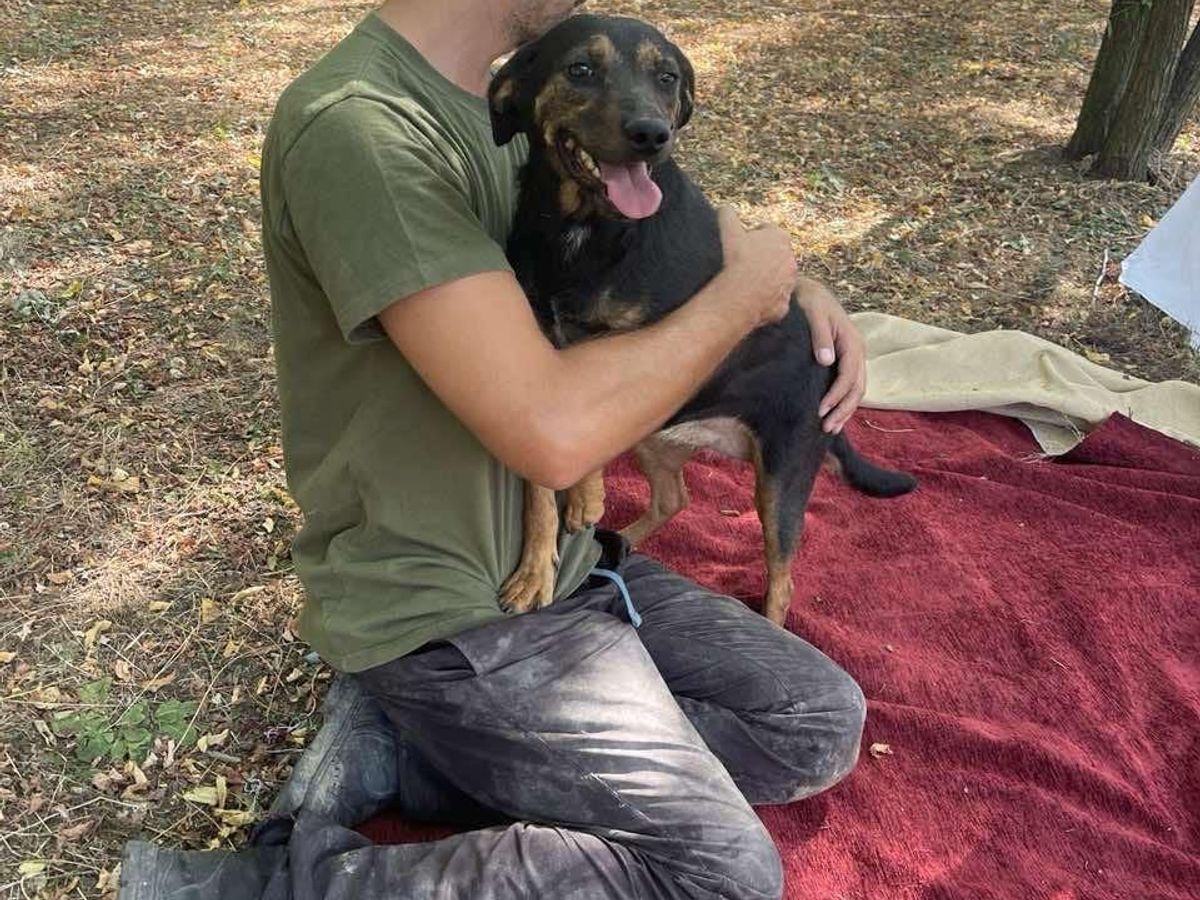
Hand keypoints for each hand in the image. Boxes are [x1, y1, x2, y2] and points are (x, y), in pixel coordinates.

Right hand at [716, 206, 795, 327]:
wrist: (740, 294)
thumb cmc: (736, 260)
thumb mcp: (728, 231)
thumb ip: (728, 214)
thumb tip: (725, 208)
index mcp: (779, 237)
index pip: (768, 232)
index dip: (753, 236)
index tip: (742, 243)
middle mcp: (790, 259)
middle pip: (775, 255)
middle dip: (763, 257)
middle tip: (743, 263)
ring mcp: (789, 283)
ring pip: (778, 278)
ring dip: (766, 278)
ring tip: (746, 283)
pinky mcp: (784, 303)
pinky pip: (775, 299)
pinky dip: (766, 299)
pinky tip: (750, 299)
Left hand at [794, 276, 864, 432]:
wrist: (808, 291)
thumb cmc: (808, 300)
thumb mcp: (813, 312)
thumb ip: (820, 335)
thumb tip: (826, 360)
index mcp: (851, 341)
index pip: (849, 375)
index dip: (837, 395)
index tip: (821, 410)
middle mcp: (856, 351)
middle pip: (857, 387)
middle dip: (843, 410)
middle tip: (826, 428)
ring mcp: (852, 357)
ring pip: (856, 390)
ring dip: (845, 410)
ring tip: (829, 428)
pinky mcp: (843, 361)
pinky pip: (848, 385)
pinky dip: (842, 402)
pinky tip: (832, 415)